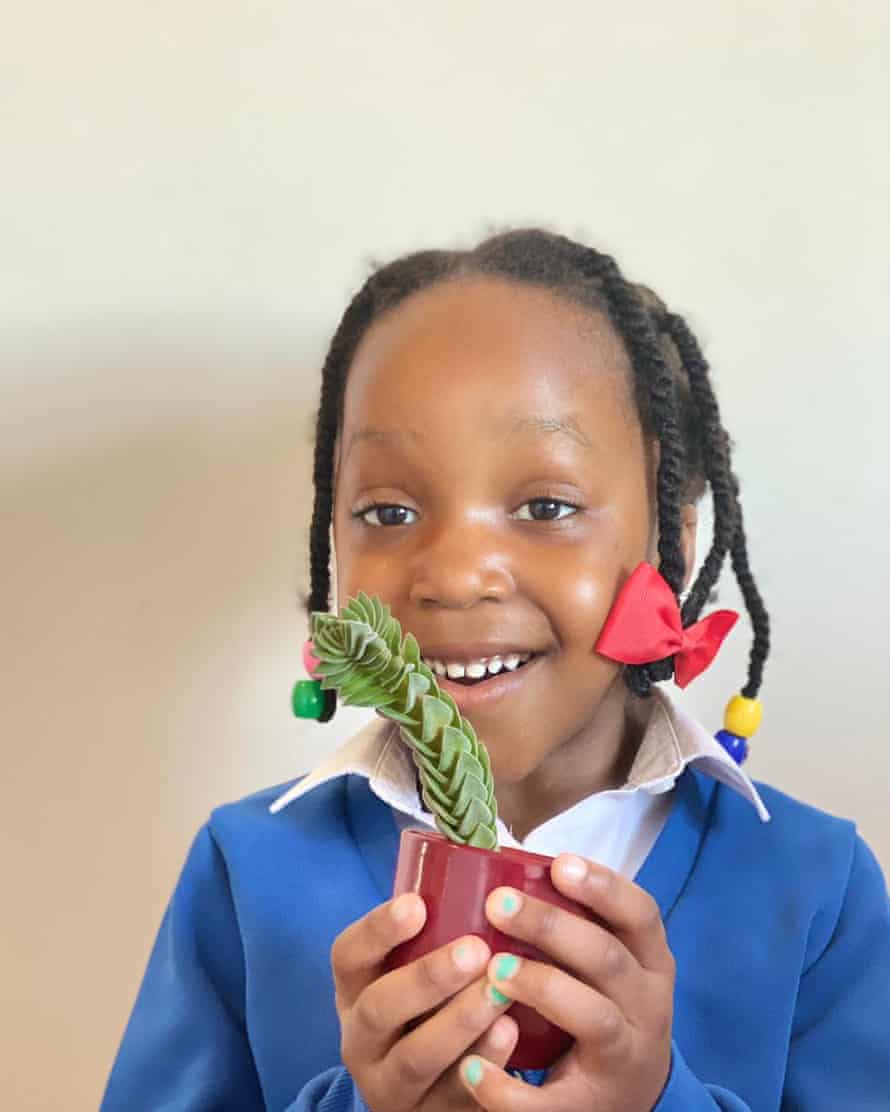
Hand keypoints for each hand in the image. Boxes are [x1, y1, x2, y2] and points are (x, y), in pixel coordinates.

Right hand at [331, 893, 519, 1109]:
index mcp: (355, 990)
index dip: (377, 930)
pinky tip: (510, 1035)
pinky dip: (483, 1066)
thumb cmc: (428, 1006)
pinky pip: (452, 1097)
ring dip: (461, 1021)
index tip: (416, 904)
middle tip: (476, 949)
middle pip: (381, 1009)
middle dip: (428, 977)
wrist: (426, 1090)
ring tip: (501, 990)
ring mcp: (391, 1085)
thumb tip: (488, 854)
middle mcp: (362, 1038)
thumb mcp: (410, 970)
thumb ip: (435, 928)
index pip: (349, 955)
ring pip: (417, 1057)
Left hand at [457, 855, 674, 1111]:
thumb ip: (579, 925)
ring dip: (543, 988)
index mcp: (650, 964)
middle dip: (552, 927)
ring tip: (494, 970)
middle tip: (497, 903)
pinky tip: (471, 1067)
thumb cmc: (604, 1006)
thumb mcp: (614, 966)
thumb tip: (505, 868)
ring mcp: (623, 1059)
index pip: (641, 915)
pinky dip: (509, 1088)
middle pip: (608, 959)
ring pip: (594, 1019)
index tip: (560, 864)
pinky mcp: (590, 1107)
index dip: (604, 887)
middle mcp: (646, 1008)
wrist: (632, 1099)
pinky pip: (552, 1102)